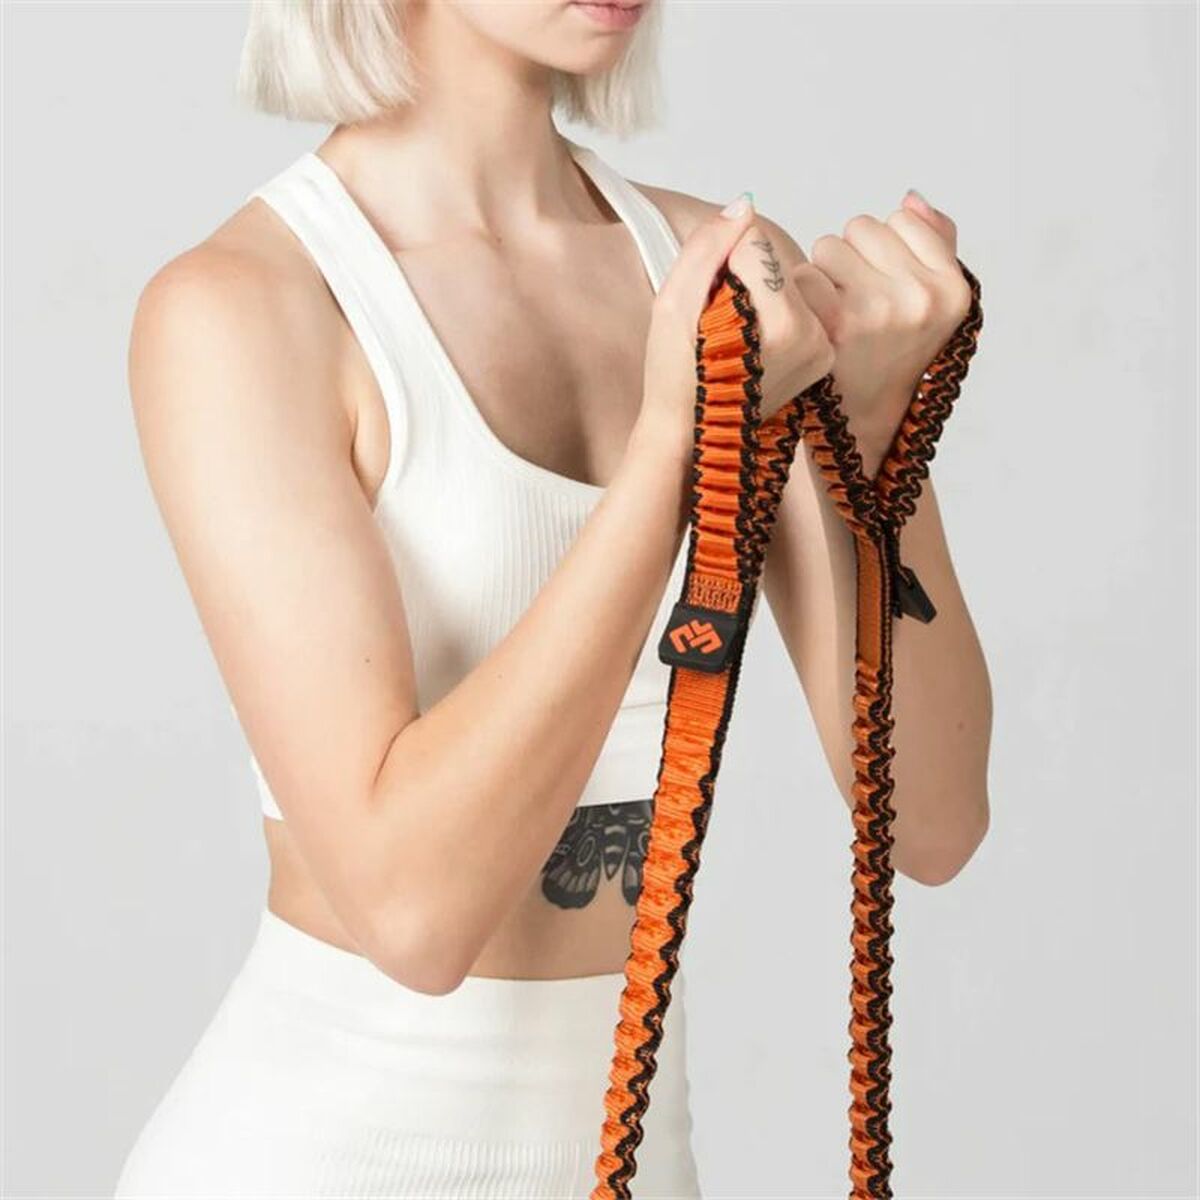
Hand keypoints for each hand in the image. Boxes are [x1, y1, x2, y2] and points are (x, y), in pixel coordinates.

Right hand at [641, 197, 833, 462]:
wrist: (693, 436)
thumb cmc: (677, 377)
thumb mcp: (673, 304)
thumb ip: (709, 246)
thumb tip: (745, 205)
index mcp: (783, 322)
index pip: (755, 243)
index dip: (722, 264)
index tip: (710, 307)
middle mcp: (815, 336)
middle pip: (778, 263)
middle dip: (747, 281)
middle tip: (722, 326)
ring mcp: (824, 350)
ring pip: (791, 283)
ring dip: (764, 297)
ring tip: (740, 339)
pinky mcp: (825, 358)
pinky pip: (803, 309)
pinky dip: (778, 316)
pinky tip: (758, 346)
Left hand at [792, 190, 972, 468]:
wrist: (860, 418)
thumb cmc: (891, 352)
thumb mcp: (933, 303)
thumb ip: (934, 244)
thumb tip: (911, 198)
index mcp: (955, 289)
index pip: (904, 218)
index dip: (885, 248)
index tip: (887, 286)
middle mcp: (923, 299)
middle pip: (862, 227)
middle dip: (853, 257)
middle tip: (856, 303)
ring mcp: (881, 311)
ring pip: (830, 245)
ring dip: (825, 272)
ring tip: (836, 312)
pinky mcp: (838, 325)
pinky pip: (806, 275)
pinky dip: (802, 295)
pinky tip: (817, 323)